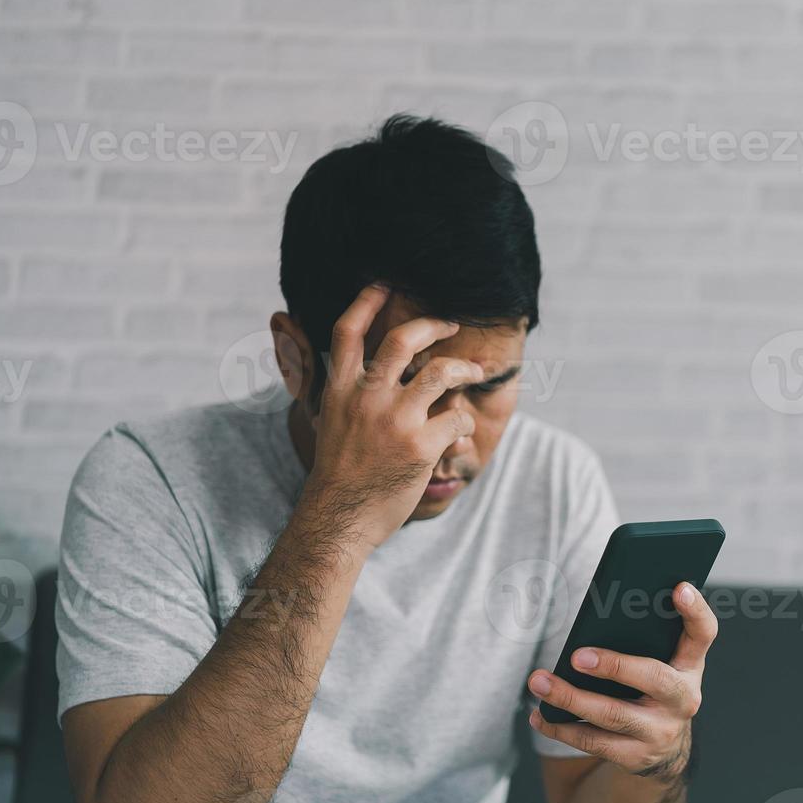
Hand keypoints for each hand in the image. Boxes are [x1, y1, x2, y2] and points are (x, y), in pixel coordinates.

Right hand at [299, 284, 481, 553]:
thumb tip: (347, 369)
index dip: (367, 300)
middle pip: (402, 340)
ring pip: (441, 372)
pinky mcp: (421, 445)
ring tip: (472, 372)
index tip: (384, 283)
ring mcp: (395, 420)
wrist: (339, 519)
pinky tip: (459, 430)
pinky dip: (462, 420)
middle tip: (450, 324)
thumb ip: (343, 391)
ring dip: (464, 368)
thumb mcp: (329, 422)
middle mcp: (367, 398)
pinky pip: (456, 416)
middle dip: (433, 324)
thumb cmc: (338, 473)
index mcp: (340, 390)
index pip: (348, 331)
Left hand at [527, 582, 716, 780]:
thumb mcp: (660, 662)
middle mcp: (683, 699)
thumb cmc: (652, 689)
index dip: (696, 610)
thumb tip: (596, 618)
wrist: (664, 749)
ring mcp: (660, 731)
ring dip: (570, 698)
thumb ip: (643, 640)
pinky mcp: (635, 756)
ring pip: (612, 715)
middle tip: (576, 656)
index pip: (703, 633)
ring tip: (539, 682)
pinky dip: (561, 728)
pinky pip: (593, 742)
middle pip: (654, 678)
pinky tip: (539, 715)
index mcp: (690, 666)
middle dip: (613, 666)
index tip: (679, 587)